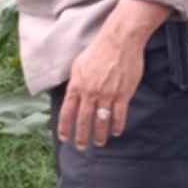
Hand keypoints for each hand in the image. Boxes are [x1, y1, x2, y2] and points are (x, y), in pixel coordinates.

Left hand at [58, 30, 145, 150]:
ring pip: (101, 121)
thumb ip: (74, 83)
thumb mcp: (78, 65)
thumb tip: (71, 96)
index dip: (65, 127)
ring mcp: (107, 94)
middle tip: (80, 146)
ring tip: (98, 143)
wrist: (119, 40)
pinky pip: (119, 115)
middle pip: (83, 120)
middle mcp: (90, 92)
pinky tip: (116, 132)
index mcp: (77, 85)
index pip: (67, 111)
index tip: (64, 138)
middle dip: (81, 137)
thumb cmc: (98, 50)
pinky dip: (117, 126)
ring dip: (99, 135)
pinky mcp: (123, 94)